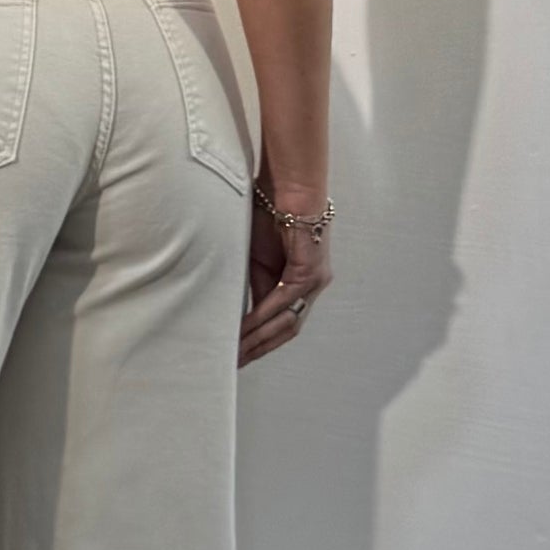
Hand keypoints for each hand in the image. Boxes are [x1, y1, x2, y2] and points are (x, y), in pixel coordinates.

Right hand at [239, 185, 332, 368]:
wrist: (286, 185)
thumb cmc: (270, 214)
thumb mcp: (257, 261)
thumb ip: (258, 288)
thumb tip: (247, 318)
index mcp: (299, 283)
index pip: (281, 324)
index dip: (260, 343)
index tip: (238, 357)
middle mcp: (312, 286)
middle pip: (286, 330)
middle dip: (258, 349)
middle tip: (234, 365)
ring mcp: (315, 281)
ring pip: (286, 321)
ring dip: (259, 338)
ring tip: (235, 352)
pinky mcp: (311, 271)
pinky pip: (284, 300)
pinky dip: (263, 315)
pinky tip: (245, 327)